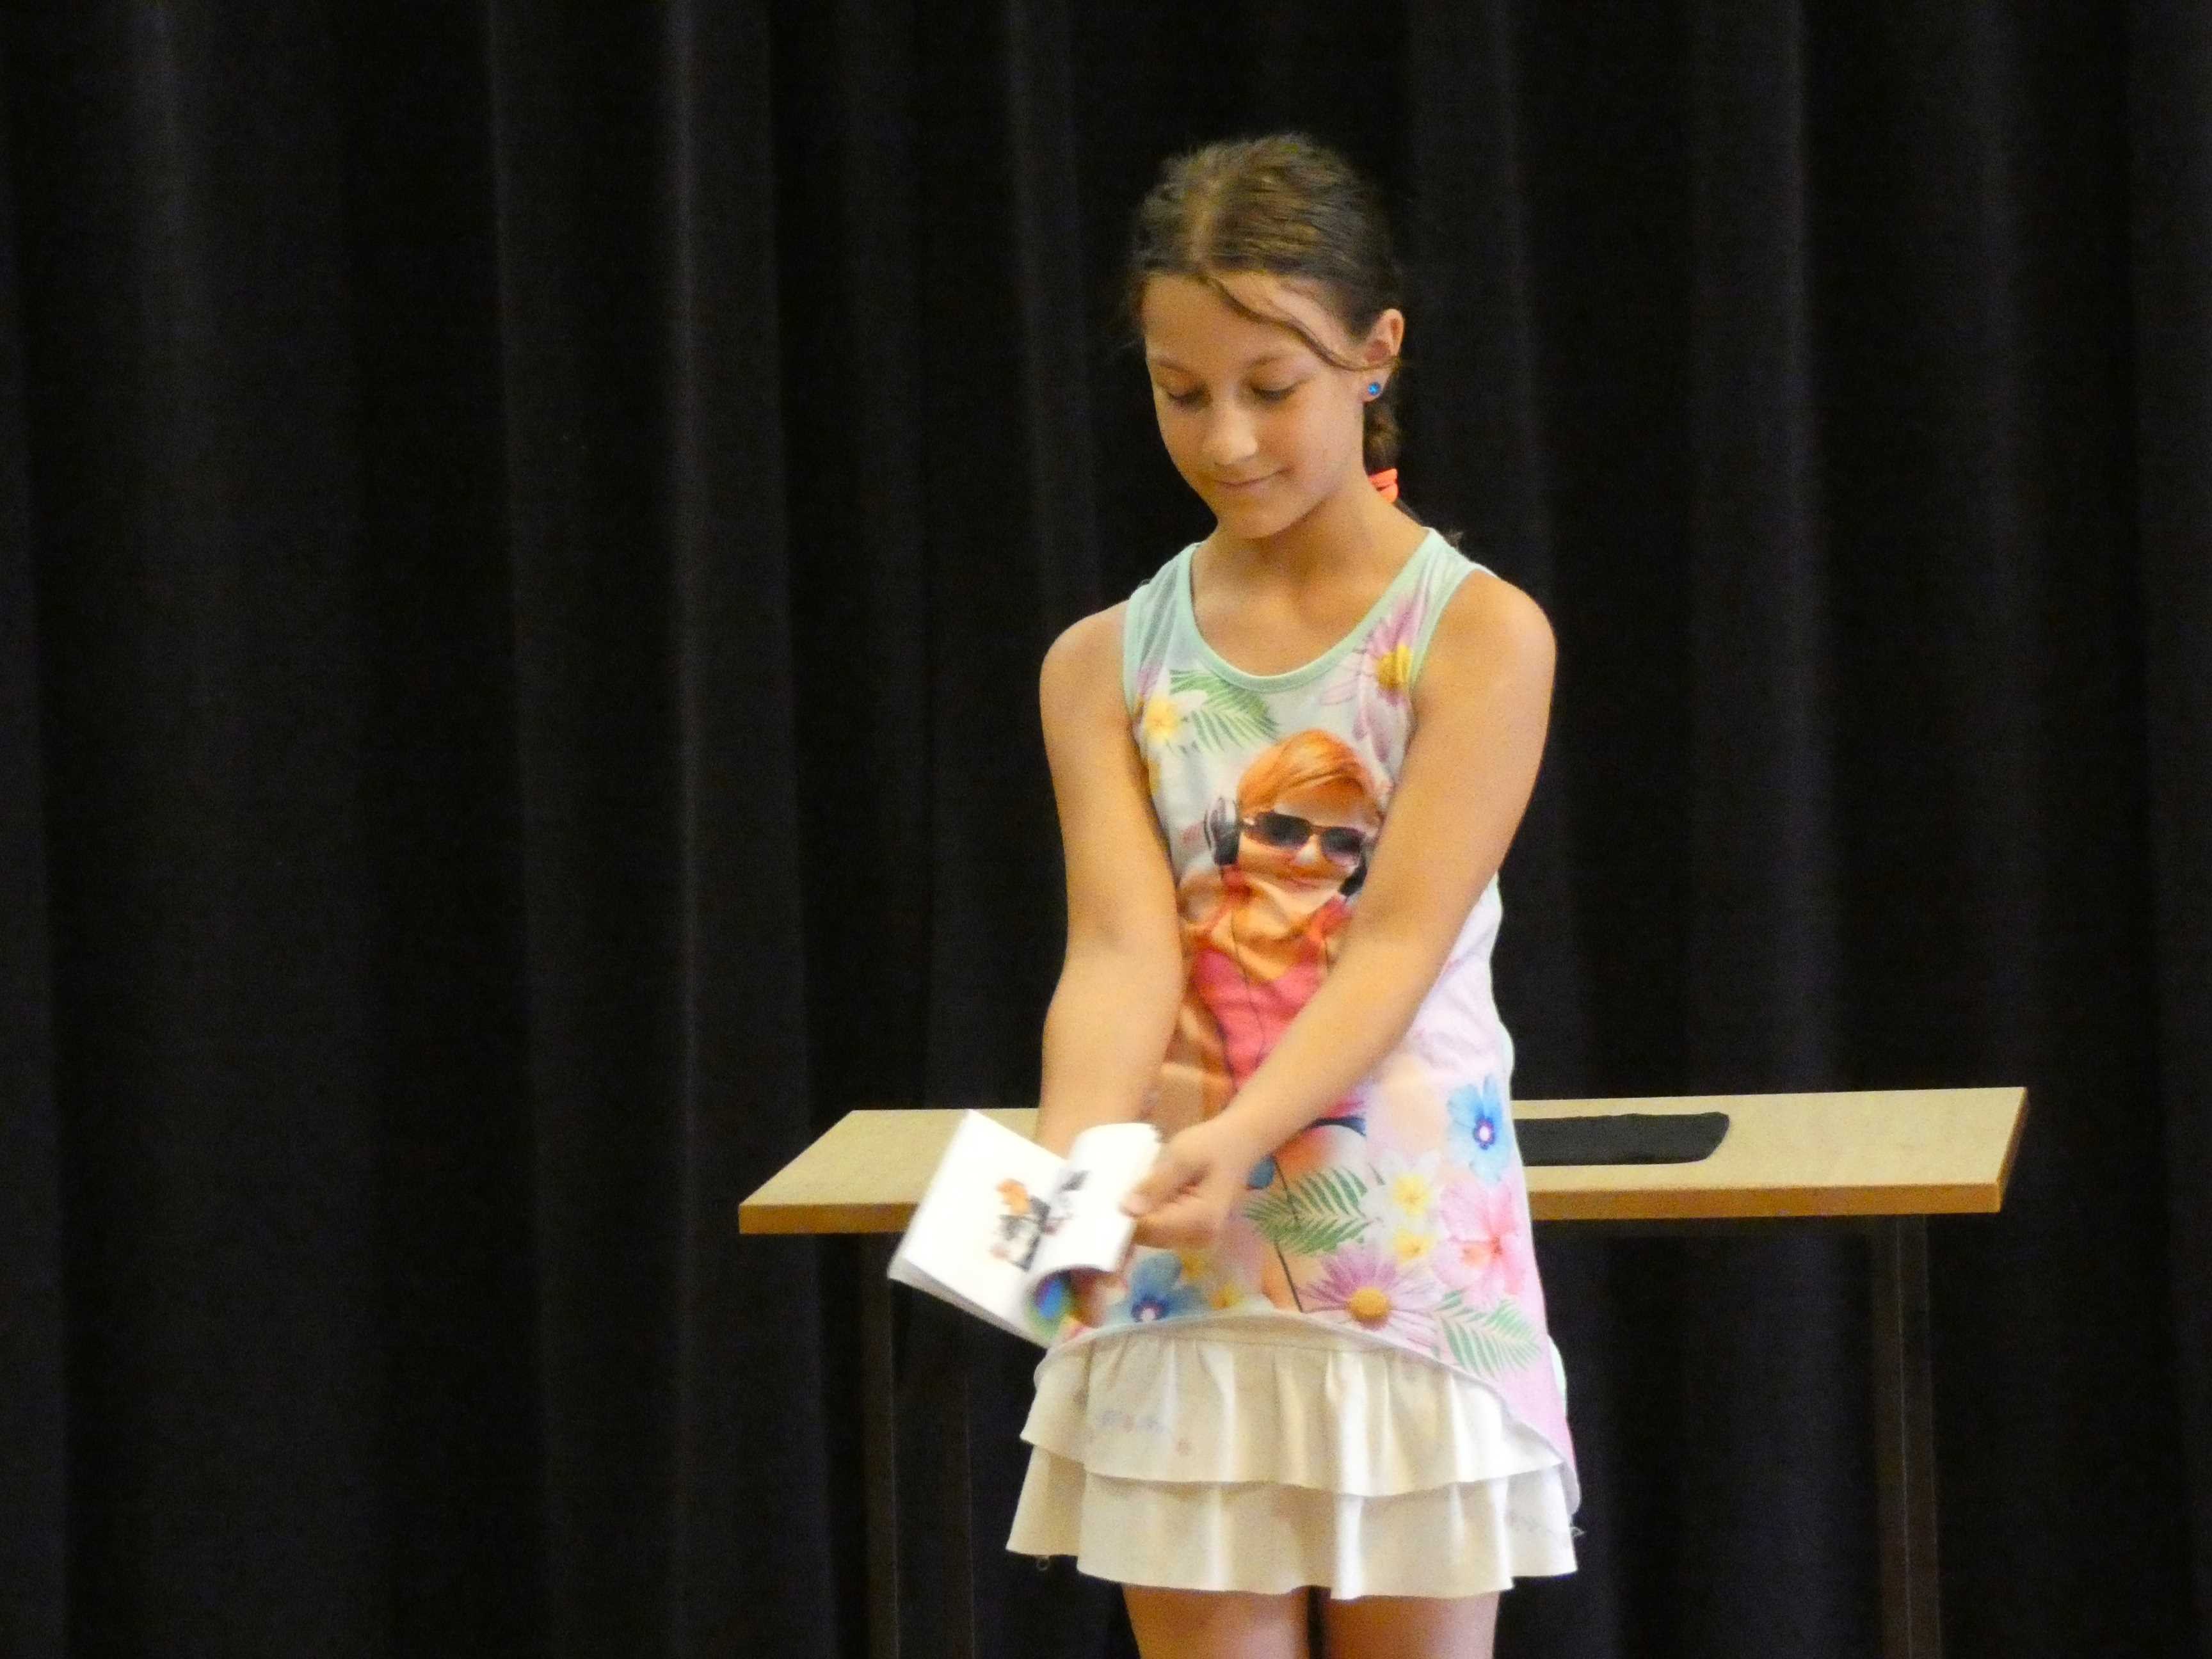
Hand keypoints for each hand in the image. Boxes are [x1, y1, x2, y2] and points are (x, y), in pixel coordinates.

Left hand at [1121, 1114, 1268, 1250]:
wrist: (1238, 1143)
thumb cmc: (1212, 1144)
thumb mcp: (1182, 1156)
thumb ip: (1157, 1184)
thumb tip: (1127, 1209)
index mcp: (1200, 1220)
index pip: (1150, 1228)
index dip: (1123, 1216)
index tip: (1101, 1198)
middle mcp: (1199, 1237)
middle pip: (1149, 1237)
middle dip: (1127, 1217)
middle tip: (1107, 1192)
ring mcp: (1196, 1238)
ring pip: (1152, 1236)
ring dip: (1135, 1217)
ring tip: (1121, 1191)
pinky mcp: (1191, 1232)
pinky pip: (1160, 1230)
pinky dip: (1146, 1215)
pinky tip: (1138, 1196)